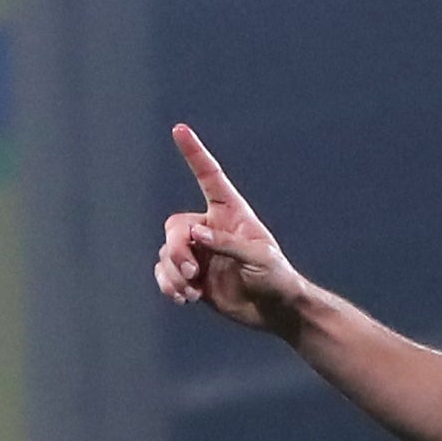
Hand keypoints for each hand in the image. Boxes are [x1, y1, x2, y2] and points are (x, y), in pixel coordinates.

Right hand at [152, 126, 308, 333]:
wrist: (275, 311)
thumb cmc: (276, 278)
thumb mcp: (260, 258)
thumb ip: (228, 243)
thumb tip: (195, 234)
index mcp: (232, 214)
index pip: (209, 178)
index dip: (194, 154)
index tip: (180, 130)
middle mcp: (211, 228)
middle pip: (175, 227)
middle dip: (177, 250)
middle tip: (192, 273)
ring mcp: (199, 252)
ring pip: (166, 253)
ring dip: (172, 273)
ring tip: (189, 291)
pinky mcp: (191, 276)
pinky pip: (165, 272)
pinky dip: (168, 284)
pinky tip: (184, 298)